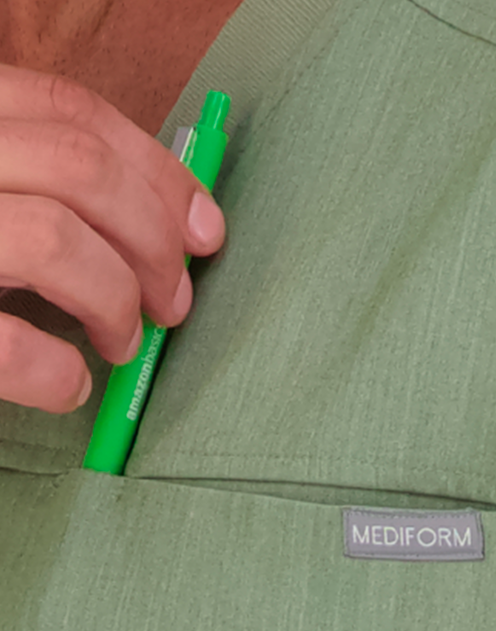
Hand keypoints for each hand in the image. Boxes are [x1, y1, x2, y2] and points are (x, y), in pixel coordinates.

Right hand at [0, 65, 225, 412]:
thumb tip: (167, 226)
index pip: (71, 112)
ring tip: (122, 343)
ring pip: (56, 240)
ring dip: (116, 302)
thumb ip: (36, 182)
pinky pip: (6, 344)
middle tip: (174, 304)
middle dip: (154, 243)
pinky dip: (56, 373)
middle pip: (81, 169)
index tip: (207, 230)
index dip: (158, 172)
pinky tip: (66, 384)